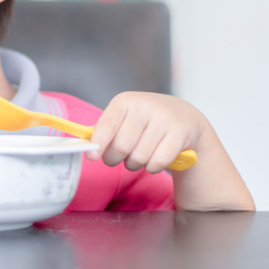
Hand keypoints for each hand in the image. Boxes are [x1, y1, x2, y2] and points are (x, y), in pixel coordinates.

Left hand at [87, 92, 213, 173]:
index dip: (98, 143)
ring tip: (142, 155)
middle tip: (122, 157)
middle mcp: (144, 105)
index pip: (107, 125)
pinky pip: (158, 163)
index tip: (92, 156)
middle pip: (121, 147)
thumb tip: (82, 143)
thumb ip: (104, 130)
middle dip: (117, 159)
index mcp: (125, 101)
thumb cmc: (146, 121)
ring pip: (139, 158)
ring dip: (136, 165)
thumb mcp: (125, 118)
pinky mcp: (180, 132)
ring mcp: (164, 118)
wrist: (185, 117)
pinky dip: (153, 167)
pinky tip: (156, 158)